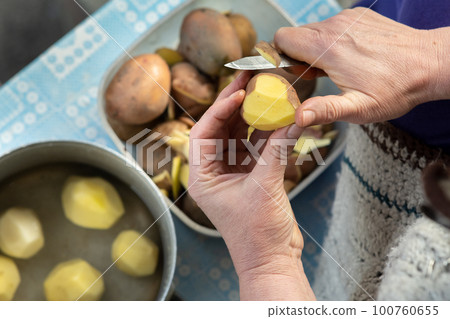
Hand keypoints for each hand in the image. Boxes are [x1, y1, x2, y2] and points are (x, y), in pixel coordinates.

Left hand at [188, 71, 314, 299]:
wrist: (273, 260)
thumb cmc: (257, 234)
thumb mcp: (265, 187)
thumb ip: (278, 149)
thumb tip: (293, 117)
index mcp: (203, 176)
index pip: (203, 132)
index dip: (219, 108)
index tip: (239, 91)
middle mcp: (216, 171)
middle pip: (222, 128)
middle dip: (235, 103)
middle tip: (249, 76)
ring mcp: (235, 172)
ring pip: (241, 135)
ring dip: (254, 115)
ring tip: (265, 90)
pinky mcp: (254, 176)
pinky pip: (259, 146)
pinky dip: (270, 132)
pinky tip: (280, 115)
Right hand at [274, 8, 449, 126]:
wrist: (431, 63)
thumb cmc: (396, 88)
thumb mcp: (359, 108)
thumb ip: (324, 110)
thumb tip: (298, 117)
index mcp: (327, 48)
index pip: (282, 39)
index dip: (279, 56)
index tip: (291, 72)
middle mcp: (334, 27)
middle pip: (295, 34)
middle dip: (297, 55)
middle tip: (317, 75)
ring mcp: (348, 18)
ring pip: (314, 30)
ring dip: (316, 48)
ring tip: (336, 68)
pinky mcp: (359, 16)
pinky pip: (332, 26)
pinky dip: (333, 40)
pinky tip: (351, 56)